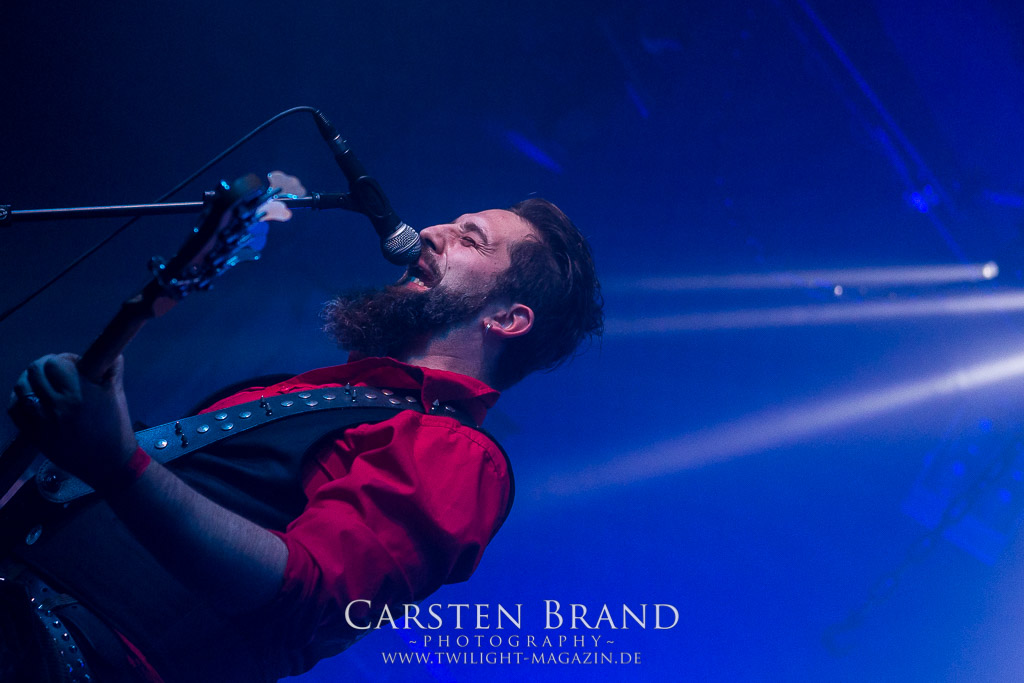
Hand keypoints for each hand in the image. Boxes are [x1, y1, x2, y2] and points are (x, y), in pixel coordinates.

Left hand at [8, 353, 137, 486]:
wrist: (108, 463)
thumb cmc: (115, 426)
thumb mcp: (117, 394)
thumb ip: (112, 368)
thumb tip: (108, 350)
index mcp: (80, 394)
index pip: (55, 363)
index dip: (64, 359)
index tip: (73, 365)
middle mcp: (58, 406)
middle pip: (35, 371)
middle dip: (45, 366)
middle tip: (56, 372)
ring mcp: (42, 422)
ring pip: (21, 388)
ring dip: (29, 380)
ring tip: (41, 384)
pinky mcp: (33, 435)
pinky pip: (14, 409)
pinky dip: (18, 398)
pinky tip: (30, 398)